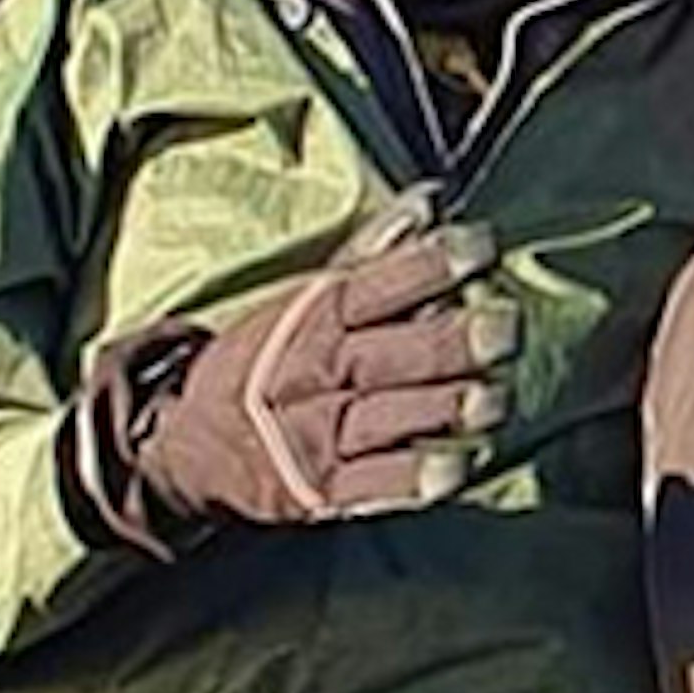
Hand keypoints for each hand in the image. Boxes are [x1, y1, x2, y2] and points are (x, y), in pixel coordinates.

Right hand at [74, 218, 518, 546]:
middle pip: (391, 352)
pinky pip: (370, 484)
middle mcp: (316, 370)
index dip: (430, 264)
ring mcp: (316, 432)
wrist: (187, 443)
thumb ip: (373, 253)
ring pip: (388, 416)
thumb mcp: (305, 299)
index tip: (483, 247)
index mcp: (314, 314)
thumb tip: (432, 201)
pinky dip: (411, 478)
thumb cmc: (265, 359)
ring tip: (493, 400)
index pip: (376, 282)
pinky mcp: (320, 490)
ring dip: (444, 408)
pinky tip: (453, 469)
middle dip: (451, 341)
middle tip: (506, 329)